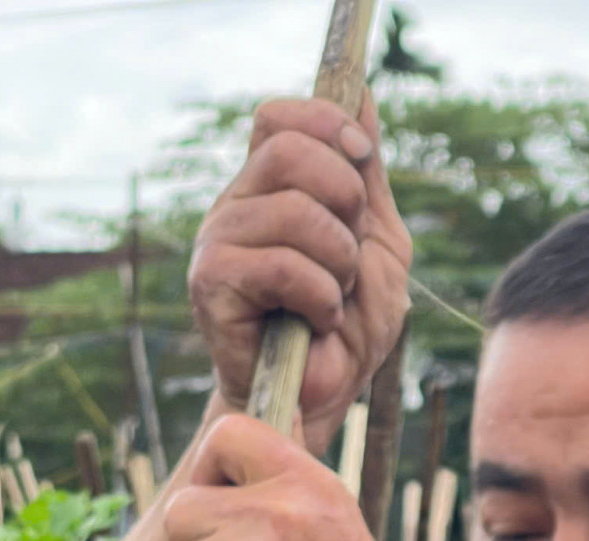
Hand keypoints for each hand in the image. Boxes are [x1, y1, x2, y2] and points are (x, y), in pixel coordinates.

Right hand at [190, 95, 411, 455]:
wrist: (324, 399)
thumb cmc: (347, 328)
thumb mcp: (376, 239)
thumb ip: (367, 174)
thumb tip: (361, 92)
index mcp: (269, 189)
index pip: (277, 117)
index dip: (324, 124)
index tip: (362, 163)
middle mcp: (235, 208)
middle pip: (287, 150)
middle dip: (344, 199)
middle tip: (349, 252)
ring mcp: (217, 245)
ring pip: (291, 210)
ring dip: (338, 259)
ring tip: (334, 296)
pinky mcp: (211, 286)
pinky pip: (281, 264)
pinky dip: (321, 296)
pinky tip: (318, 321)